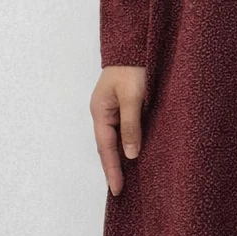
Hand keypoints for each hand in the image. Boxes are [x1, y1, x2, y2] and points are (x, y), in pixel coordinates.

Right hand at [90, 65, 145, 195]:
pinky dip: (129, 143)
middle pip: (108, 146)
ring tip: (129, 179)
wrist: (135, 44)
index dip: (112, 169)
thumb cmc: (132, 67)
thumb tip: (130, 154)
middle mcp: (104, 113)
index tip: (117, 190)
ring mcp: (112, 109)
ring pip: (116, 139)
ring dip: (122, 157)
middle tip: (121, 191)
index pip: (106, 148)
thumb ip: (131, 125)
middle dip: (114, 168)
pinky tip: (136, 153)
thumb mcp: (132, 96)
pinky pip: (124, 129)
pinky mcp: (124, 105)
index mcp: (100, 111)